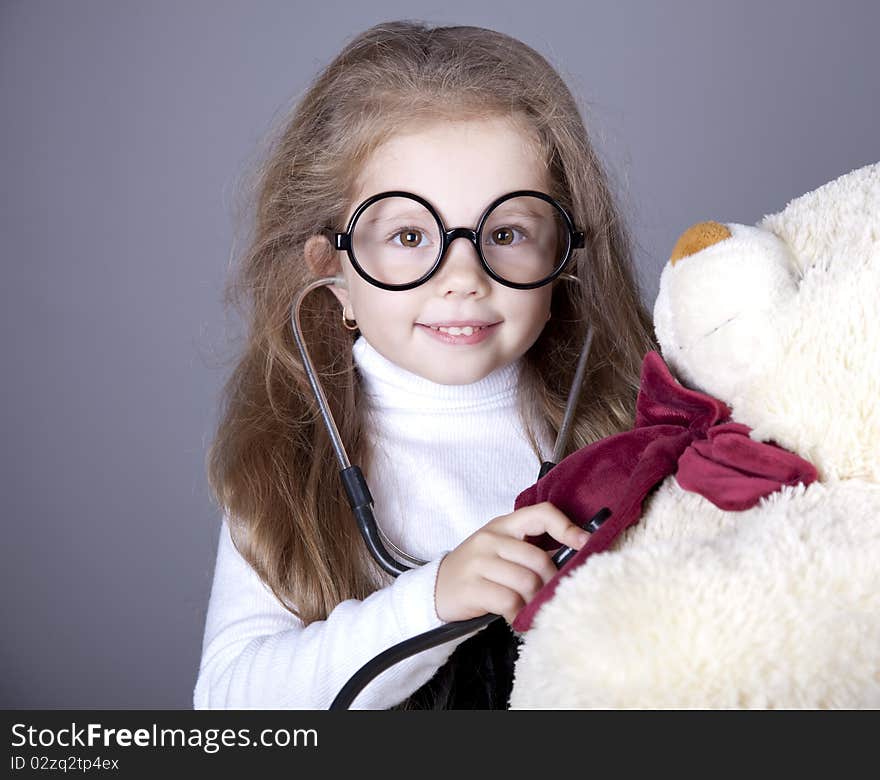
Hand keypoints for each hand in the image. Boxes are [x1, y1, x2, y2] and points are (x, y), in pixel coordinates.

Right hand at [434, 502, 589, 625]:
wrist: (436, 588)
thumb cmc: (478, 571)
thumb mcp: (500, 550)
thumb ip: (529, 549)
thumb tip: (573, 559)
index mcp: (503, 525)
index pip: (541, 514)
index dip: (567, 528)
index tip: (585, 544)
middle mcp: (490, 538)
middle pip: (538, 559)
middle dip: (551, 582)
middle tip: (550, 596)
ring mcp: (478, 561)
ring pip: (526, 581)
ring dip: (535, 601)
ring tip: (532, 608)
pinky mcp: (471, 586)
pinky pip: (509, 601)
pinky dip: (519, 613)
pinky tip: (516, 617)